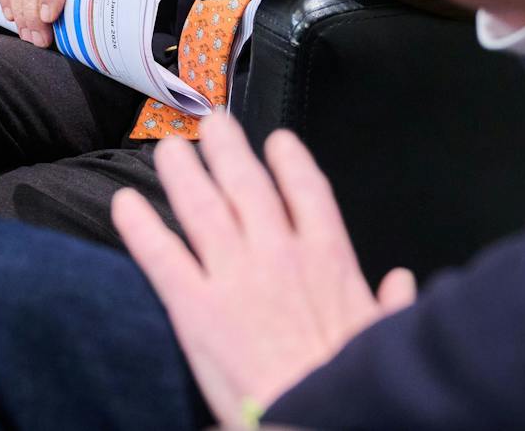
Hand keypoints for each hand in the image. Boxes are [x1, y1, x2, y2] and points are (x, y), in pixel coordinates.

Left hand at [112, 115, 415, 426]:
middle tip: (211, 124)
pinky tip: (124, 204)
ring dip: (182, 171)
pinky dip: (140, 225)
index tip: (278, 141)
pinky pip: (161, 254)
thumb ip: (390, 304)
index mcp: (327, 257)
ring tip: (168, 148)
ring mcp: (233, 276)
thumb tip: (400, 284)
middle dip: (227, 148)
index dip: (290, 160)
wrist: (310, 417)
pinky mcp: (194, 307)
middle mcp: (277, 253)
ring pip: (201, 206)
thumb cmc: (344, 383)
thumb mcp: (381, 337)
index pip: (306, 190)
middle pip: (246, 183)